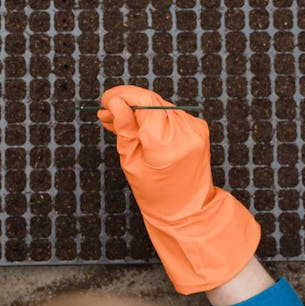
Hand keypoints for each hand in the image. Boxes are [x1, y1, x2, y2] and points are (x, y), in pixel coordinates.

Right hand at [98, 86, 259, 293]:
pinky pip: (171, 114)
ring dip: (139, 110)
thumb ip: (124, 129)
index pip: (145, 102)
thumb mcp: (131, 163)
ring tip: (117, 122)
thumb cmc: (155, 192)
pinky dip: (154, 117)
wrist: (187, 210)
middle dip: (127, 103)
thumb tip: (114, 102)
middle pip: (152, 101)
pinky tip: (139, 127)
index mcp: (167, 144)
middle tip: (105, 112)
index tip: (105, 99)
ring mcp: (195, 129)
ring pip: (160, 106)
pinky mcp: (199, 128)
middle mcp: (186, 132)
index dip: (123, 95)